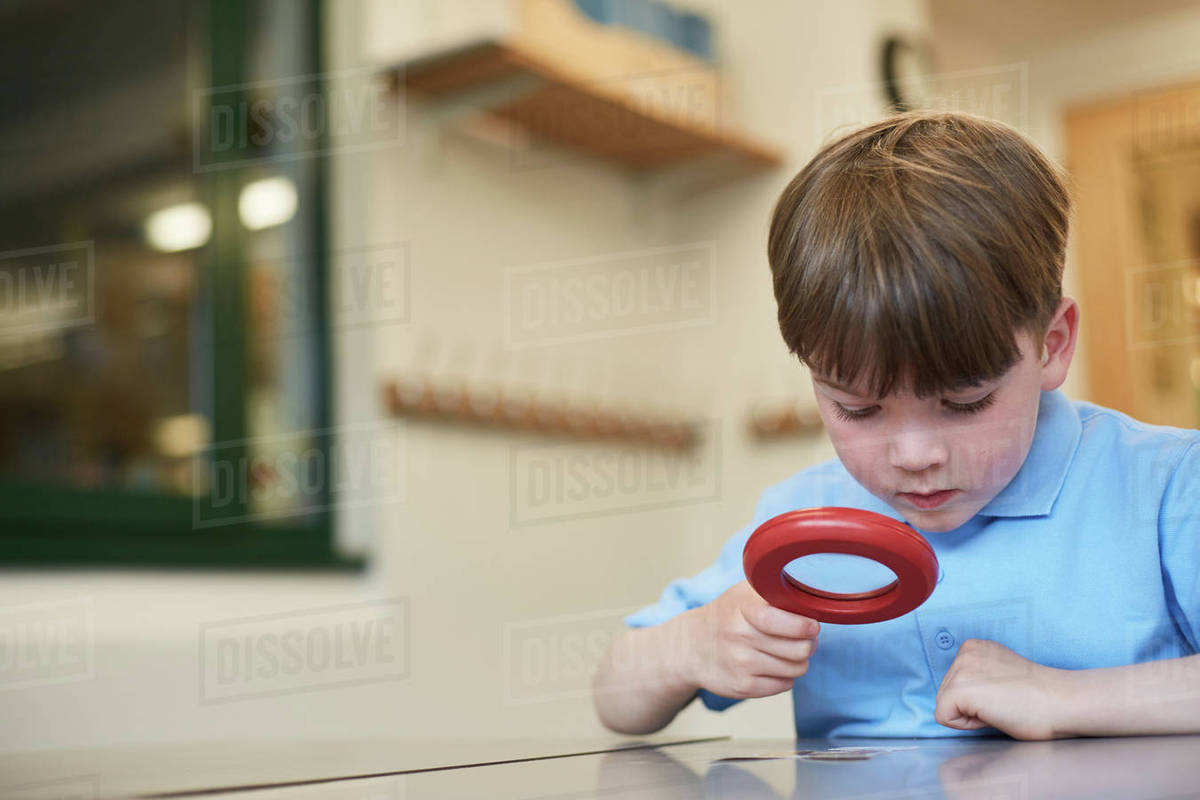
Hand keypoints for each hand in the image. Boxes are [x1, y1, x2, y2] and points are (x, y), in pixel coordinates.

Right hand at [681, 580, 819, 699]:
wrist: (694, 645)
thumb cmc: (728, 615)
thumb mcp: (745, 593)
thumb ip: (775, 592)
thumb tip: (812, 605)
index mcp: (743, 608)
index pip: (781, 621)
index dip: (804, 626)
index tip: (812, 625)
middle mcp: (740, 636)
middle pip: (799, 649)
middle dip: (809, 643)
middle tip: (803, 638)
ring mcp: (741, 664)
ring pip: (797, 668)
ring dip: (798, 661)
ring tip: (786, 651)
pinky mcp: (743, 687)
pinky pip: (785, 685)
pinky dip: (785, 676)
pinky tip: (772, 665)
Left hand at [934, 638, 1075, 739]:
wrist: (1061, 702)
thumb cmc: (1039, 696)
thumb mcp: (999, 673)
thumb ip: (978, 676)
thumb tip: (963, 694)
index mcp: (973, 647)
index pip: (953, 683)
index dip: (976, 699)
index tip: (1003, 696)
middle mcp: (964, 652)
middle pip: (945, 693)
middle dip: (969, 706)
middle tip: (1003, 704)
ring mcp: (961, 669)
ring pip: (944, 704)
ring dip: (969, 714)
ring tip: (1000, 707)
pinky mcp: (959, 689)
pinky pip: (943, 716)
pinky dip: (966, 725)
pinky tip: (993, 715)